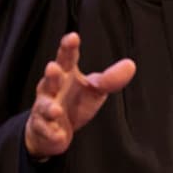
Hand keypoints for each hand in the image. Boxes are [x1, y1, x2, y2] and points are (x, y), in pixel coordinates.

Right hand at [24, 32, 135, 160]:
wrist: (53, 129)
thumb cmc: (74, 101)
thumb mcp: (94, 89)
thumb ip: (109, 79)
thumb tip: (131, 65)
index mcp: (65, 74)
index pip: (66, 58)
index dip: (68, 47)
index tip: (73, 37)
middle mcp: (51, 89)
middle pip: (50, 80)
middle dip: (51, 74)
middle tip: (53, 67)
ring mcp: (44, 108)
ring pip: (43, 106)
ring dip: (49, 108)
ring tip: (57, 110)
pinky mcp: (42, 127)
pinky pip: (45, 129)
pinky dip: (52, 132)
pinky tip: (59, 134)